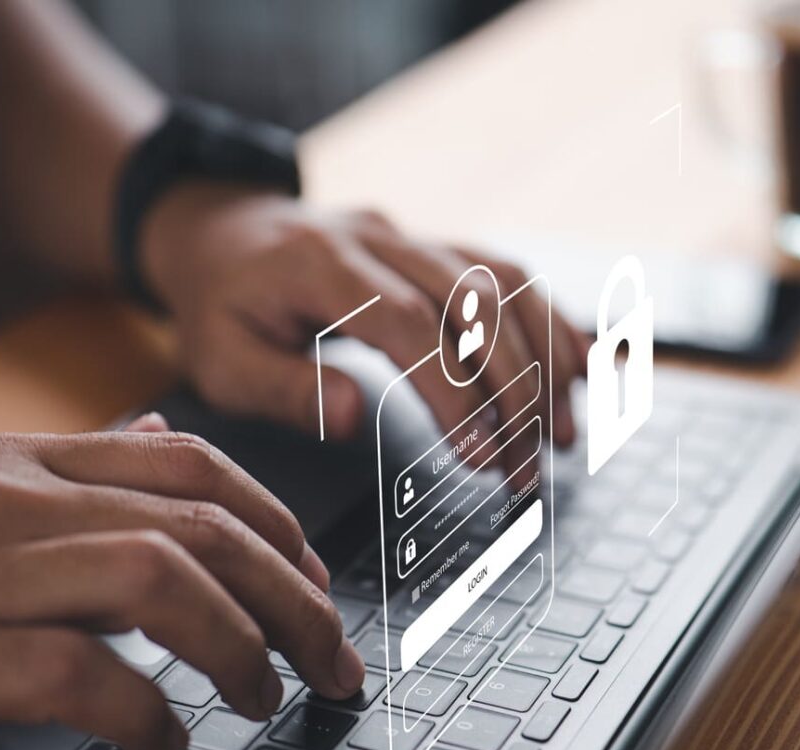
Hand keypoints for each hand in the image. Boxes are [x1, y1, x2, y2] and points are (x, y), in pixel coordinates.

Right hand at [0, 419, 363, 749]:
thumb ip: (72, 466)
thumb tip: (161, 438)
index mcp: (21, 461)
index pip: (191, 466)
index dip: (275, 521)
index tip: (314, 579)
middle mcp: (12, 503)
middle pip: (201, 526)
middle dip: (291, 596)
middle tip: (333, 662)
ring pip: (158, 581)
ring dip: (238, 645)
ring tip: (267, 699)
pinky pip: (74, 673)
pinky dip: (140, 709)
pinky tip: (165, 740)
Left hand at [140, 183, 588, 444]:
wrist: (222, 228)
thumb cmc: (222, 306)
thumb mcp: (223, 360)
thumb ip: (287, 390)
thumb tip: (359, 419)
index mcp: (320, 264)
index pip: (408, 324)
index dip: (451, 391)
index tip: (477, 456)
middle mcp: (380, 239)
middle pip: (473, 304)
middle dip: (512, 392)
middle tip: (525, 471)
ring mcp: (415, 237)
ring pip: (503, 282)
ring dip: (545, 359)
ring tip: (563, 434)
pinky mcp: (437, 247)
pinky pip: (509, 274)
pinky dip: (550, 322)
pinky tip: (578, 373)